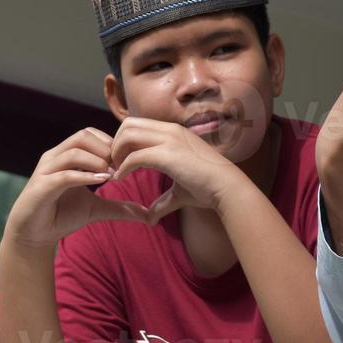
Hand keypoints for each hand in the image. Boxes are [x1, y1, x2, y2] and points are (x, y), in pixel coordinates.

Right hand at [4, 128, 152, 248]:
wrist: (34, 235)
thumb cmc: (62, 216)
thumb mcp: (97, 209)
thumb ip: (120, 207)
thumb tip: (149, 215)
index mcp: (66, 156)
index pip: (89, 134)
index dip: (110, 143)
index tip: (125, 160)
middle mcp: (55, 158)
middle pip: (82, 135)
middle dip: (105, 148)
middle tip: (121, 166)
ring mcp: (46, 170)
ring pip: (74, 151)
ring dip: (97, 160)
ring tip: (112, 174)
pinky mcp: (41, 186)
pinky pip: (65, 174)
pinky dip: (85, 176)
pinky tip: (101, 182)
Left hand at [108, 117, 245, 223]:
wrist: (227, 189)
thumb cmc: (208, 189)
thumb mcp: (180, 192)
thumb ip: (163, 201)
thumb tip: (150, 218)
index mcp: (173, 133)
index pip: (137, 125)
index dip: (123, 142)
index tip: (119, 163)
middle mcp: (170, 131)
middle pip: (128, 125)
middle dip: (115, 143)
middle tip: (114, 165)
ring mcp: (170, 140)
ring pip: (128, 135)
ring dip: (117, 153)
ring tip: (116, 172)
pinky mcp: (168, 154)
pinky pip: (135, 156)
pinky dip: (123, 167)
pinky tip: (120, 179)